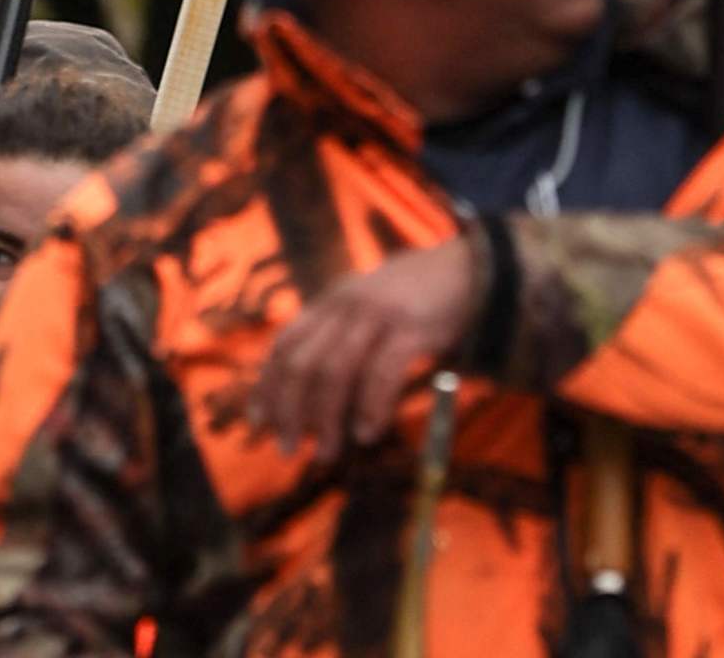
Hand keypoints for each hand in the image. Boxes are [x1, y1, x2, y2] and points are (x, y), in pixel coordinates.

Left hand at [249, 233, 483, 464]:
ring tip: (324, 452)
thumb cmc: (410, 303)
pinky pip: (381, 372)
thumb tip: (309, 402)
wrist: (464, 270)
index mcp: (329, 303)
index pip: (284, 344)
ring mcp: (377, 315)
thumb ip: (339, 342)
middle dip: (289, 410)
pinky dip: (369, 407)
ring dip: (324, 418)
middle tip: (287, 448)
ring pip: (335, 370)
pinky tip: (366, 433)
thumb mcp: (365, 313)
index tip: (258, 423)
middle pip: (302, 362)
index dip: (267, 384)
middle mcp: (345, 306)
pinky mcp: (411, 327)